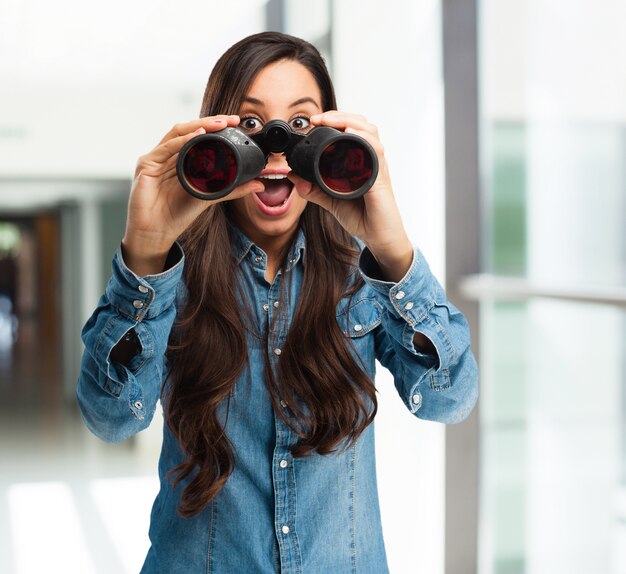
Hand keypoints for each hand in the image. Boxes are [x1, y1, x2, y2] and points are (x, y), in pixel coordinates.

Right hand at [122, 115, 263, 274]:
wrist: (156, 233)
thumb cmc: (177, 214)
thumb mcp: (210, 198)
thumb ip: (233, 189)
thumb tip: (259, 184)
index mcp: (181, 159)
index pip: (199, 135)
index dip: (216, 127)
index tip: (236, 122)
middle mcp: (168, 155)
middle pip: (189, 129)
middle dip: (210, 121)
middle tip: (230, 119)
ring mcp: (156, 158)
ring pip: (177, 133)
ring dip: (198, 126)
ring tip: (218, 124)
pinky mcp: (146, 165)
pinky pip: (165, 148)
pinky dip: (182, 141)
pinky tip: (196, 137)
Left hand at [289, 111, 412, 281]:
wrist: (379, 237)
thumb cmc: (362, 217)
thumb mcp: (331, 201)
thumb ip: (314, 189)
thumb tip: (293, 177)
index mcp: (360, 162)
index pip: (352, 130)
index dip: (335, 120)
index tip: (314, 121)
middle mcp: (371, 160)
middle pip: (362, 124)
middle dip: (341, 115)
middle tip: (318, 118)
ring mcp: (377, 167)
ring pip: (370, 132)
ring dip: (350, 122)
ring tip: (332, 120)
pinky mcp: (381, 179)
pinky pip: (376, 153)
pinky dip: (365, 140)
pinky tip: (352, 135)